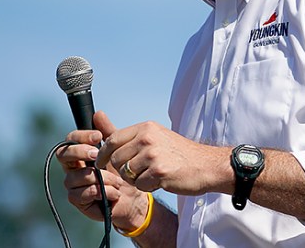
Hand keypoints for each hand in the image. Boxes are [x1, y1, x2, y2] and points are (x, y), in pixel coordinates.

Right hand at [55, 112, 150, 230]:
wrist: (134, 198)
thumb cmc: (123, 172)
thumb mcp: (119, 150)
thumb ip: (109, 133)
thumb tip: (98, 114)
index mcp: (80, 155)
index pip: (69, 141)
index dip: (80, 136)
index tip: (97, 136)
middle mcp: (73, 169)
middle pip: (62, 155)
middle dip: (80, 152)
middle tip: (97, 154)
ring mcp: (74, 185)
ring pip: (74, 177)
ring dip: (98, 177)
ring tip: (117, 180)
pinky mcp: (79, 201)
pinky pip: (82, 194)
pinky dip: (101, 191)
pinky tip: (114, 192)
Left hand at [96, 118, 230, 196]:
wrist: (207, 165)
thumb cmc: (179, 153)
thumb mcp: (155, 136)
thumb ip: (127, 134)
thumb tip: (97, 116)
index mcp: (146, 128)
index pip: (112, 140)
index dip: (104, 155)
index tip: (103, 164)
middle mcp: (147, 138)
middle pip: (117, 159)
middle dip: (123, 170)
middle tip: (138, 172)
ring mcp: (153, 155)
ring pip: (126, 174)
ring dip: (136, 180)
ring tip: (153, 175)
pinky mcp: (159, 172)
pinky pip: (140, 185)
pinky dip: (147, 187)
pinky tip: (160, 181)